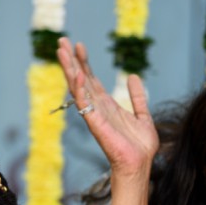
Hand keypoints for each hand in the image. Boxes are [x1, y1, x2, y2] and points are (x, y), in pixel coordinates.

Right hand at [56, 37, 158, 180]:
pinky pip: (85, 104)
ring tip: (62, 51)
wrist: (140, 164)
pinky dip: (80, 89)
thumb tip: (134, 77)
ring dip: (70, 68)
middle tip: (62, 40)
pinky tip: (78, 73)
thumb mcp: (143, 115)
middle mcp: (97, 107)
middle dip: (71, 60)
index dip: (84, 61)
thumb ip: (137, 97)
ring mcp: (94, 115)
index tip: (79, 44)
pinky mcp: (96, 123)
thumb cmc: (140, 146)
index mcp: (107, 105)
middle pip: (80, 79)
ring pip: (78, 87)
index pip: (91, 78)